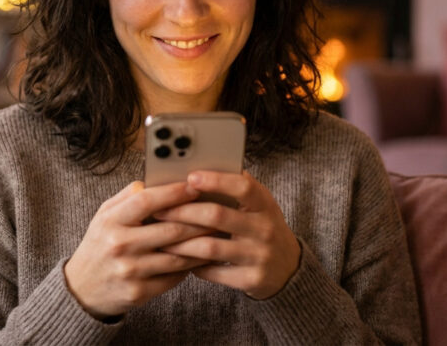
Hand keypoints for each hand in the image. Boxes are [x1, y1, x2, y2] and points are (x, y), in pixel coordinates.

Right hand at [64, 181, 214, 318]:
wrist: (82, 289)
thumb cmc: (99, 245)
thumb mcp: (103, 216)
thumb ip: (126, 197)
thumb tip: (153, 181)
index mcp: (111, 222)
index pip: (146, 201)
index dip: (173, 193)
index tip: (194, 186)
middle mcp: (120, 246)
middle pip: (170, 230)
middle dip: (199, 219)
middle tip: (218, 211)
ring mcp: (130, 271)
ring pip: (178, 256)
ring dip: (202, 245)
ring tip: (217, 234)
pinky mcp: (139, 292)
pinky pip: (174, 277)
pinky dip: (191, 267)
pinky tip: (202, 257)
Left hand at [153, 171, 300, 299]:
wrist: (287, 267)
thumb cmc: (262, 227)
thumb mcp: (258, 205)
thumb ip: (235, 188)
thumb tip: (197, 168)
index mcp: (265, 204)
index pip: (243, 186)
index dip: (216, 180)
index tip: (190, 176)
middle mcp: (264, 229)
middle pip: (217, 216)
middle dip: (183, 212)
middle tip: (159, 210)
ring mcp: (259, 256)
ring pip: (210, 247)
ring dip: (180, 242)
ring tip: (161, 237)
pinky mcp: (251, 279)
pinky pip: (214, 272)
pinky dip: (194, 265)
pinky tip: (181, 259)